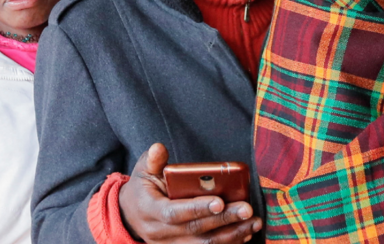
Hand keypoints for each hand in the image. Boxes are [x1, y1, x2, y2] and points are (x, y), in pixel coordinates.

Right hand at [118, 143, 261, 243]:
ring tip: (253, 223)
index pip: (174, 213)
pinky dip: (227, 243)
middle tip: (247, 209)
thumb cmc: (142, 189)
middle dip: (223, 220)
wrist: (130, 215)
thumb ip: (152, 160)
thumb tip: (159, 148)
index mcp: (150, 210)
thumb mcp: (143, 171)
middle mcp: (160, 233)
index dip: (197, 208)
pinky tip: (245, 234)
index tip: (219, 200)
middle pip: (195, 230)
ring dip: (232, 235)